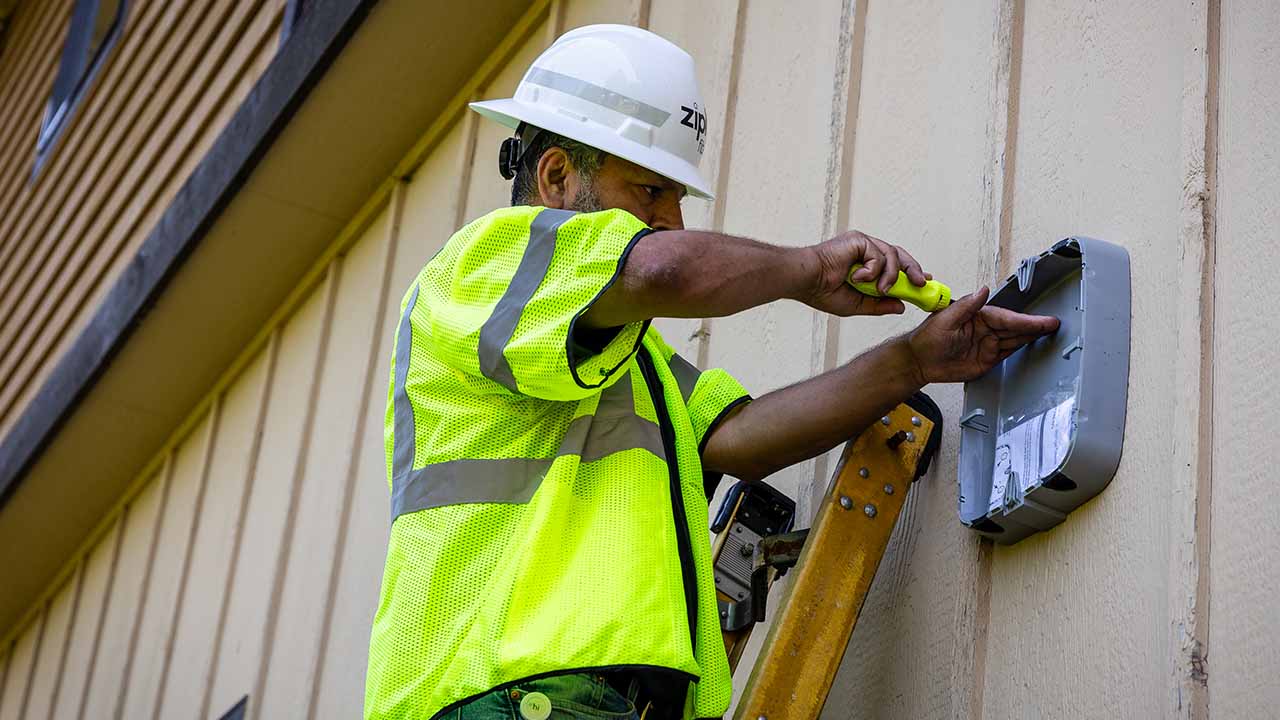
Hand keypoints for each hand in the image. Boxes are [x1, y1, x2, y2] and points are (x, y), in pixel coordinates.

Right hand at [800, 230, 931, 315]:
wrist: (806, 281)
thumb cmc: (821, 291)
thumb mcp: (858, 304)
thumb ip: (879, 305)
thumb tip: (901, 305)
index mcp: (865, 265)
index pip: (895, 265)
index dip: (911, 272)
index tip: (924, 282)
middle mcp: (865, 251)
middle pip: (900, 255)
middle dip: (913, 270)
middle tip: (921, 283)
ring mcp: (863, 244)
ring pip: (893, 255)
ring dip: (891, 276)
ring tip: (881, 289)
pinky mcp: (859, 240)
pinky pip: (879, 255)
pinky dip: (873, 270)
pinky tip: (858, 278)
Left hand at [906, 287, 1059, 383]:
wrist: (919, 361)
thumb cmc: (927, 337)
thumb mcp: (945, 319)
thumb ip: (966, 306)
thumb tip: (983, 290)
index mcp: (978, 316)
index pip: (1007, 318)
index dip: (1027, 320)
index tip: (1043, 320)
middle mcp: (986, 329)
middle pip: (1015, 328)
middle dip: (1035, 326)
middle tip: (1055, 324)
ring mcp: (988, 344)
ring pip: (1015, 339)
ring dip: (1032, 336)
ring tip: (1051, 332)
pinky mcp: (987, 359)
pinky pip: (1008, 353)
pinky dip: (1022, 348)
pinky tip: (1035, 343)